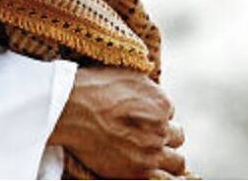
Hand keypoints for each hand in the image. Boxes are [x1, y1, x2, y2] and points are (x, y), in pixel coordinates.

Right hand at [51, 66, 186, 178]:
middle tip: (146, 135)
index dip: (154, 115)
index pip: (169, 112)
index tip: (139, 116)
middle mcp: (161, 129)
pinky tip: (156, 173)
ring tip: (151, 155)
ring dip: (167, 158)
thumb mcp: (127, 76)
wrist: (69, 111)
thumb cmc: (92, 89)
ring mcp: (151, 153)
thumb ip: (147, 90)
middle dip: (164, 135)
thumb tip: (151, 98)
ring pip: (177, 162)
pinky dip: (164, 178)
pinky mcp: (137, 172)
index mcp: (161, 104)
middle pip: (177, 136)